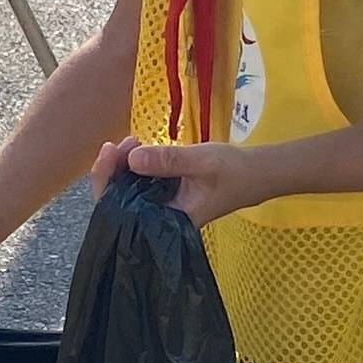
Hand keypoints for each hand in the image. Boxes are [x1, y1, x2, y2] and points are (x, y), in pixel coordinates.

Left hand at [104, 136, 271, 229]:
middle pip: (117, 201)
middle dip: (113, 170)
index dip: (107, 182)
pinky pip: (140, 183)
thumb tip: (132, 159)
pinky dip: (135, 165)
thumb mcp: (202, 162)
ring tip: (132, 141)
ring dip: (124, 165)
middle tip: (121, 142)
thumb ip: (169, 162)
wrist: (256, 174)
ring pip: (127, 190)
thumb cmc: (234, 172)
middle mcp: (158, 219)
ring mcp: (160, 207)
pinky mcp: (164, 195)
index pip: (122, 210)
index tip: (108, 151)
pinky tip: (138, 147)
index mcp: (166, 221)